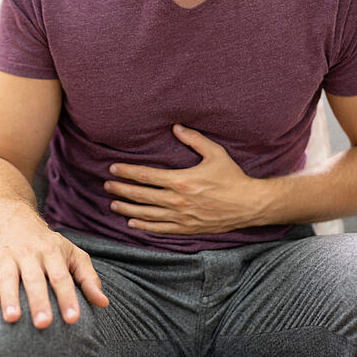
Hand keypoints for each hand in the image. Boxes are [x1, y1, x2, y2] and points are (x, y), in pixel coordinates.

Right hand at [0, 218, 108, 328]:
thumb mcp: (73, 255)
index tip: (73, 319)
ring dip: (10, 297)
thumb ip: (88, 279)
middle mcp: (31, 253)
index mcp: (53, 252)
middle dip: (39, 301)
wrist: (15, 221)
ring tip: (13, 319)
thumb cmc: (50, 245)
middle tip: (43, 324)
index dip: (67, 298)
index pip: (62, 277)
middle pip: (35, 278)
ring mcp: (10, 256)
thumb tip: (104, 303)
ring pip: (9, 277)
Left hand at [104, 124, 264, 233]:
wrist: (249, 204)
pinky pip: (160, 229)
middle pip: (141, 195)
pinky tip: (133, 224)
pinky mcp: (187, 228)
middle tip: (107, 186)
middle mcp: (177, 200)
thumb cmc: (232, 177)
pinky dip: (144, 227)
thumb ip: (193, 139)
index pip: (146, 176)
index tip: (113, 169)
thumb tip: (176, 127)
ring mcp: (181, 217)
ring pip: (147, 214)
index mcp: (181, 180)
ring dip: (128, 209)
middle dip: (121, 190)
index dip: (127, 172)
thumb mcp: (215, 153)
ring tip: (113, 205)